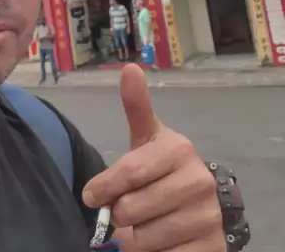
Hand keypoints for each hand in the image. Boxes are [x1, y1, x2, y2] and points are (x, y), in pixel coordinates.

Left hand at [83, 65, 224, 251]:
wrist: (196, 207)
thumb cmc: (161, 168)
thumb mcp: (147, 137)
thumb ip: (136, 106)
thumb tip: (130, 67)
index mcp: (178, 149)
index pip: (128, 172)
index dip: (104, 187)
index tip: (91, 196)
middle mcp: (198, 181)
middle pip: (130, 208)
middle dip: (119, 213)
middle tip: (125, 209)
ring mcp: (207, 216)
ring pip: (143, 238)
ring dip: (134, 237)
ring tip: (143, 223)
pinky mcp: (211, 247)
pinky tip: (160, 240)